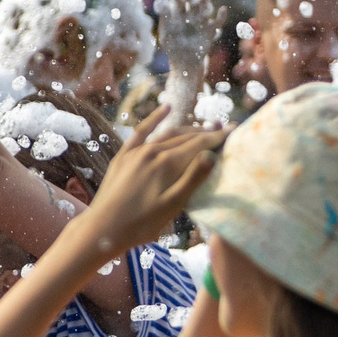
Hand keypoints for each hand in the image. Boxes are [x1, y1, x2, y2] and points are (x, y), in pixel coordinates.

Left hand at [71, 115, 225, 255]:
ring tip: (204, 129)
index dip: (218, 138)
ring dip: (188, 130)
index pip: (200, 144)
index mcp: (168, 164)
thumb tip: (211, 154)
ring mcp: (136, 152)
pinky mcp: (124, 156)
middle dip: (207, 134)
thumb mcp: (173, 206)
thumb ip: (193, 179)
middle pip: (186, 138)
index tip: (235, 131)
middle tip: (224, 132)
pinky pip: (141, 131)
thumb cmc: (141, 224)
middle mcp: (153, 151)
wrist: (102, 229)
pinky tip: (167, 107)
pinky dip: (155, 118)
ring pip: (168, 134)